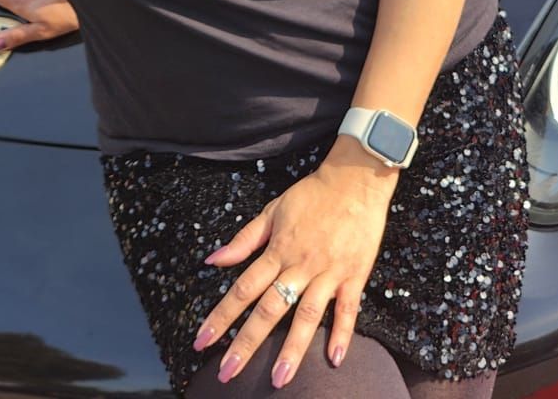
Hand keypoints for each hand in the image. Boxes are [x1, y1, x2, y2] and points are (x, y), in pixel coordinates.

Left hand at [192, 144, 398, 386]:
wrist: (356, 178)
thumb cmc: (313, 194)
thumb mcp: (273, 210)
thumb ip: (245, 239)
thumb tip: (213, 260)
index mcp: (278, 250)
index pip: (243, 289)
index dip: (221, 317)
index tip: (202, 342)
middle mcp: (301, 264)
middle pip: (269, 309)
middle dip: (247, 343)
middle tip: (227, 373)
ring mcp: (329, 271)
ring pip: (307, 314)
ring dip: (292, 348)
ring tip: (279, 379)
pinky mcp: (354, 274)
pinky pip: (348, 308)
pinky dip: (342, 333)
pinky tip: (334, 358)